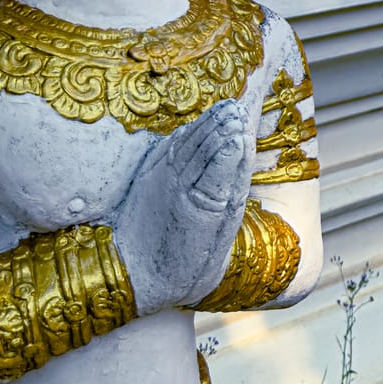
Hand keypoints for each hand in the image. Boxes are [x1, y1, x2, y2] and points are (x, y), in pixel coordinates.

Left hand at [112, 100, 252, 311]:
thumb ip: (230, 184)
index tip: (245, 118)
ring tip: (226, 109)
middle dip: (223, 122)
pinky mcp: (146, 178)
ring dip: (207, 123)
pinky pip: (170, 148)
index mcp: (203, 198)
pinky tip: (195, 127)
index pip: (222, 153)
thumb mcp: (217, 231)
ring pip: (187, 141)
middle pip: (205, 141)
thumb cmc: (186, 264)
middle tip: (240, 104)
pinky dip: (186, 135)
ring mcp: (159, 177)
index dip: (235, 132)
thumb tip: (241, 142)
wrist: (137, 278)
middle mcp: (178, 181)